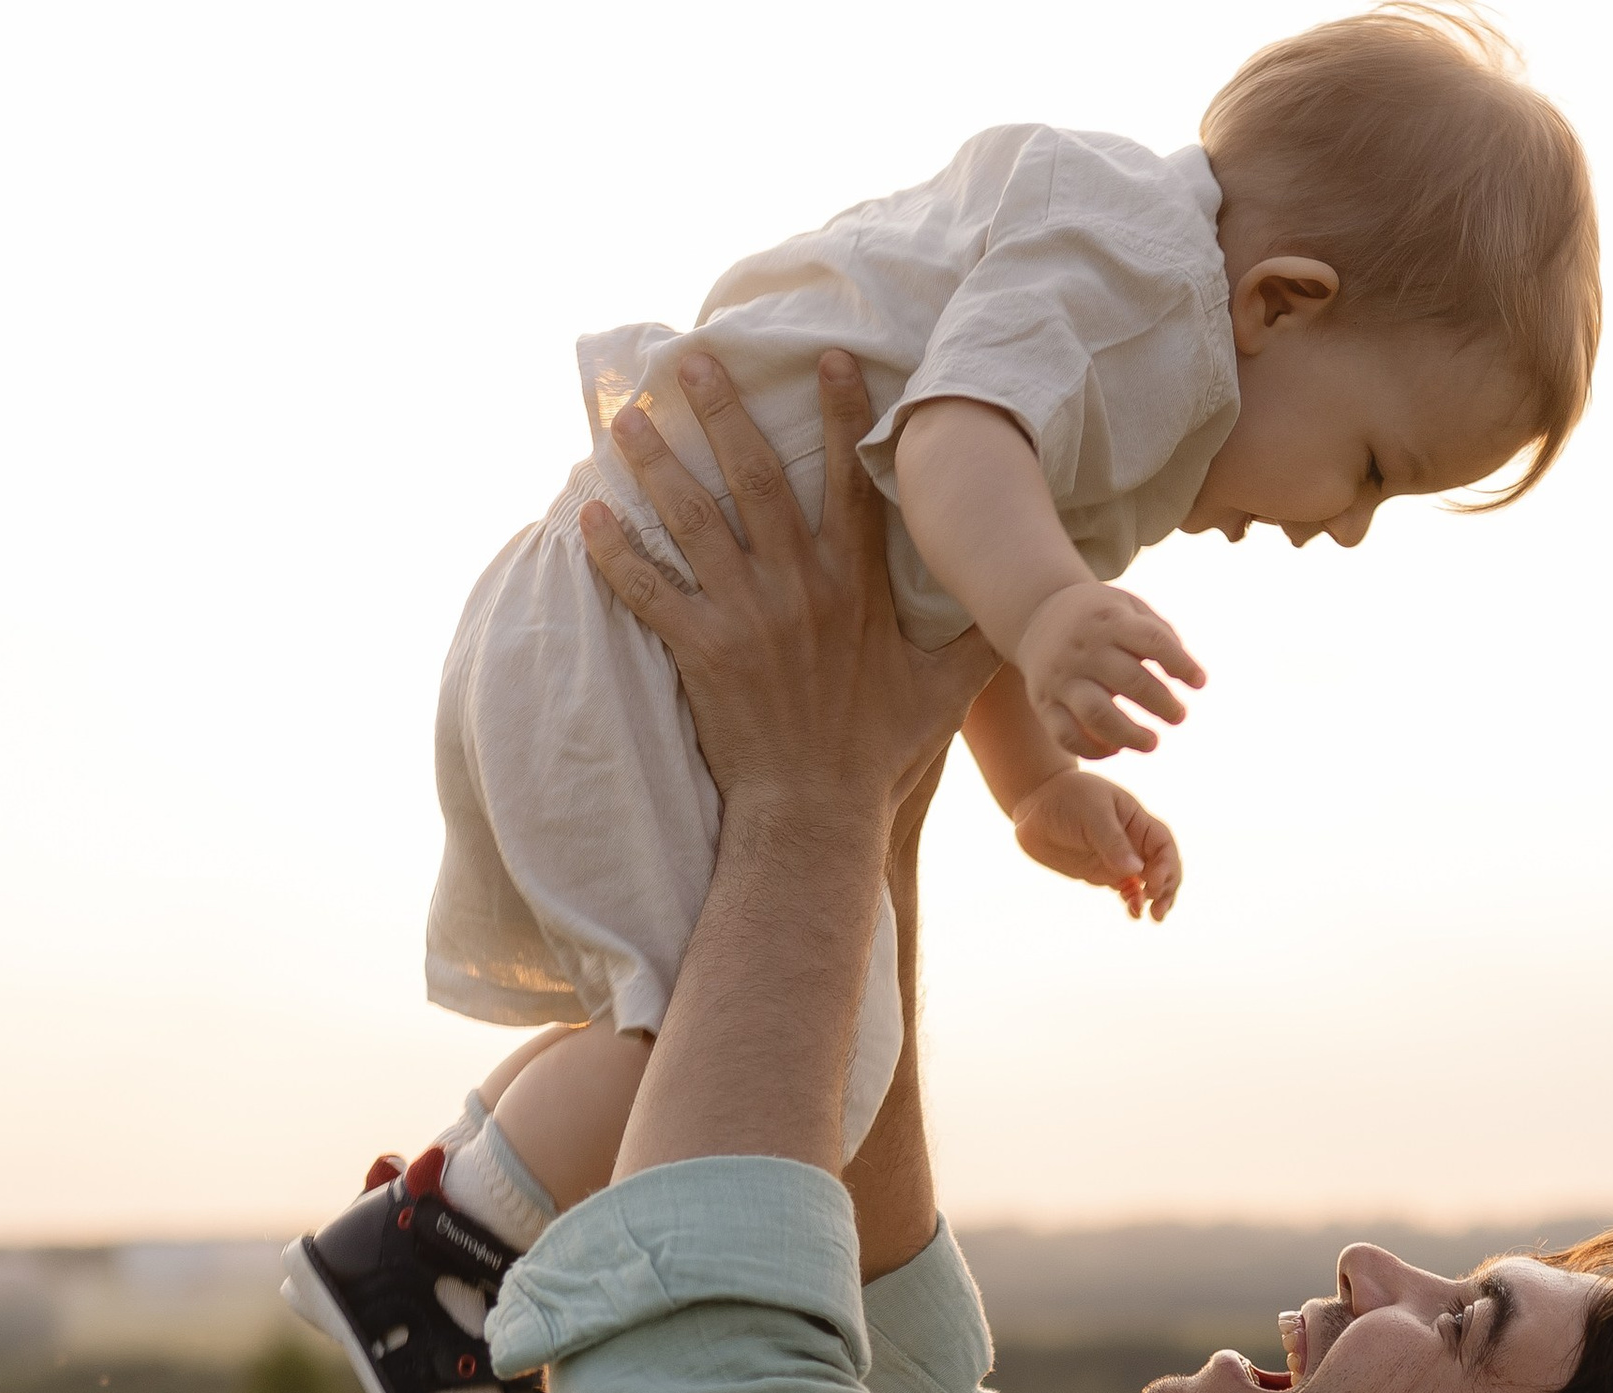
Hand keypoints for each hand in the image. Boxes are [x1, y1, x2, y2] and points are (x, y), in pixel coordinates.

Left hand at [583, 350, 996, 829]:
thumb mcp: (942, 696)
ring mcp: (746, 617)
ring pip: (692, 520)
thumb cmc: (879, 755)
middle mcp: (799, 587)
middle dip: (723, 411)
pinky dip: (616, 553)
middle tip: (691, 359)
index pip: (849, 481)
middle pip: (756, 477)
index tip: (827, 358)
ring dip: (657, 463)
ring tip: (626, 420)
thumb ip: (977, 645)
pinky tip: (589, 515)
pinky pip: (649, 590)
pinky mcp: (702, 652)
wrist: (816, 814)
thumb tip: (1023, 617)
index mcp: (854, 586)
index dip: (842, 415)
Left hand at [1011, 769, 1182, 919]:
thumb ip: (1112, 841)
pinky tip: (1134, 912)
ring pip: (1148, 883)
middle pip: (1162, 867)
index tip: (1152, 882)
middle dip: (1167, 888)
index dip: (1166, 865)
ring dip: (1156, 899)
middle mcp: (1133, 842)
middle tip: (1158, 909)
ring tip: (1153, 917)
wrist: (1035, 807)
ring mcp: (1119, 860)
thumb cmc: (1066, 798)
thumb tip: (1135, 870)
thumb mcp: (1091, 813)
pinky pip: (1128, 891)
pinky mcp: (1103, 874)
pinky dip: (1134, 902)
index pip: (1163, 844)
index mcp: (1136, 821)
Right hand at [1017, 579, 1203, 760]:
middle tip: (1179, 716)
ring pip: (1097, 714)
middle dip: (1162, 704)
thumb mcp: (1128, 609)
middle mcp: (1085, 650)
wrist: (1036, 615)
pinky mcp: (1045, 705)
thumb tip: (1192, 678)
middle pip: (1129, 681)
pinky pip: (1068, 736)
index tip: (1200, 683)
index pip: (1152, 642)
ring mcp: (1062, 679)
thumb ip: (1159, 636)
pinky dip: (1095, 750)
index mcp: (1110, 621)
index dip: (1181, 664)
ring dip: (1130, 735)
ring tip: (1153, 743)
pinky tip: (1117, 748)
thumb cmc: (1100, 619)